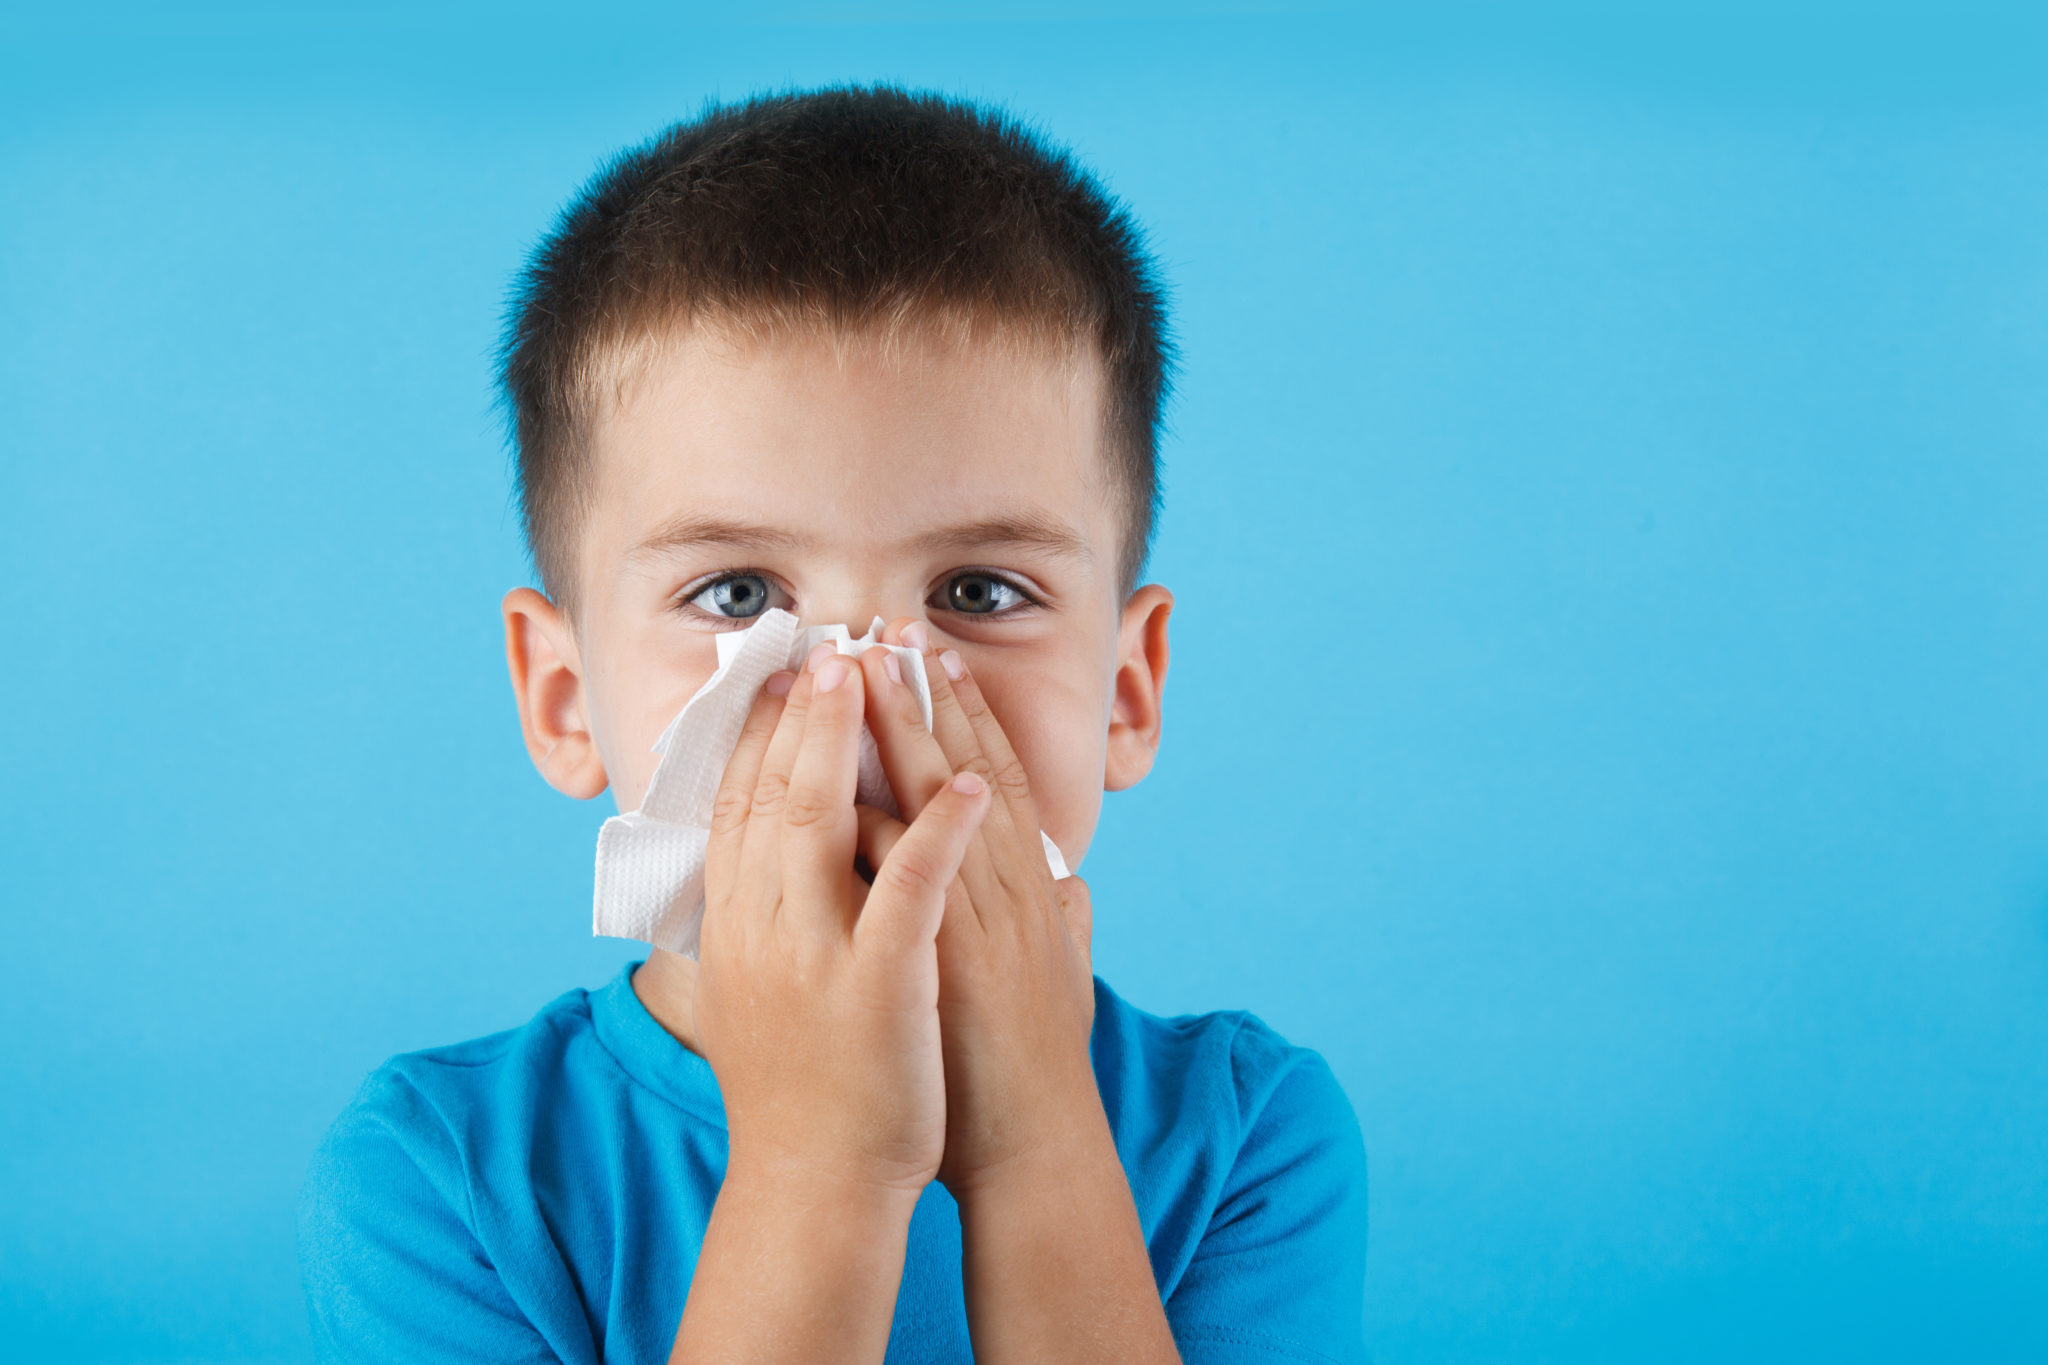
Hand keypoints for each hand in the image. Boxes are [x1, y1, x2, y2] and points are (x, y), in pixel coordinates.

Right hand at [692, 644, 994, 1197]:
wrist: (814, 1185)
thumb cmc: (799, 1092)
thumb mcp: (754, 995)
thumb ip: (757, 927)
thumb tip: (747, 876)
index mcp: (735, 925)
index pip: (740, 805)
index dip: (763, 733)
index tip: (784, 673)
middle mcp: (761, 928)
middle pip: (775, 792)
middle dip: (805, 711)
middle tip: (830, 644)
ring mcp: (816, 953)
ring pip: (827, 820)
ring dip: (858, 738)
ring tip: (884, 672)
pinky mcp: (878, 984)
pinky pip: (912, 889)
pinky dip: (938, 830)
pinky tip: (967, 786)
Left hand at [848, 622, 1101, 1197]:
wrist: (1028, 1147)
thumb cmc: (1035, 1072)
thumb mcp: (1065, 982)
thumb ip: (1067, 927)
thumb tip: (1076, 889)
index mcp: (1031, 893)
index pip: (1001, 781)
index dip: (973, 715)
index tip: (940, 657)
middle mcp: (1007, 894)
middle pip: (967, 772)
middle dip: (928, 697)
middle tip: (893, 629)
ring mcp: (976, 924)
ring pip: (937, 806)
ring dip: (901, 733)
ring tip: (866, 671)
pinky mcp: (943, 960)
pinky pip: (903, 875)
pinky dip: (875, 825)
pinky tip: (842, 783)